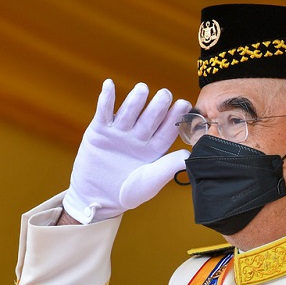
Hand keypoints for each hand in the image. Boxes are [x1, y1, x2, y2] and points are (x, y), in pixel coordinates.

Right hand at [62, 79, 190, 223]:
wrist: (96, 199)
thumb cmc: (127, 194)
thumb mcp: (150, 182)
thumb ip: (168, 168)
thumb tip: (189, 156)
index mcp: (153, 149)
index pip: (166, 131)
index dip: (174, 118)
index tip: (184, 105)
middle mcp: (138, 138)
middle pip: (149, 118)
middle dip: (157, 106)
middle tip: (165, 94)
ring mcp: (119, 133)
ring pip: (128, 112)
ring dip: (134, 100)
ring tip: (142, 89)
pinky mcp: (99, 131)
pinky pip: (103, 112)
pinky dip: (105, 99)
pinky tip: (109, 85)